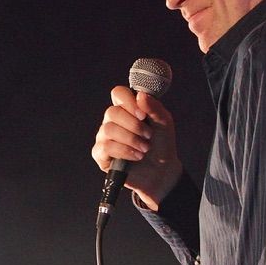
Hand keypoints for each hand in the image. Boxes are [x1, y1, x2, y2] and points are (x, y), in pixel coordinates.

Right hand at [90, 86, 180, 210]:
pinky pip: (106, 147)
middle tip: (148, 136)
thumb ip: (154, 108)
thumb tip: (140, 95)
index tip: (143, 115)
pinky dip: (124, 151)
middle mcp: (112, 120)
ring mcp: (104, 137)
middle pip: (112, 112)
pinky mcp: (100, 154)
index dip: (128, 101)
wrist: (162, 171)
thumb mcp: (164, 123)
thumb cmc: (161, 144)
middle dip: (134, 125)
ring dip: (131, 139)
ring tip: (144, 149)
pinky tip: (136, 156)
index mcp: (127, 109)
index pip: (118, 93)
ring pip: (108, 129)